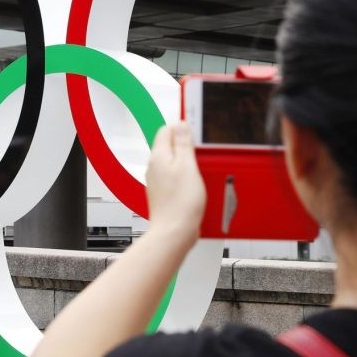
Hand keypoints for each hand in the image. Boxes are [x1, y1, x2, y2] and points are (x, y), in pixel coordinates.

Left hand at [145, 123, 204, 239]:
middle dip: (187, 146)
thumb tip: (180, 124)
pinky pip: (176, 177)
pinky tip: (196, 184)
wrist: (174, 232)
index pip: (166, 130)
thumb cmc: (180, 203)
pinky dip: (186, 177)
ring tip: (201, 170)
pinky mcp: (165, 192)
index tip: (197, 134)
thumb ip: (183, 144)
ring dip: (188, 162)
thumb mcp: (188, 166)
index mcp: (158, 156)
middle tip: (202, 153)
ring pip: (174, 162)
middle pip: (170, 146)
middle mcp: (154, 167)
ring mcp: (158, 180)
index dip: (183, 128)